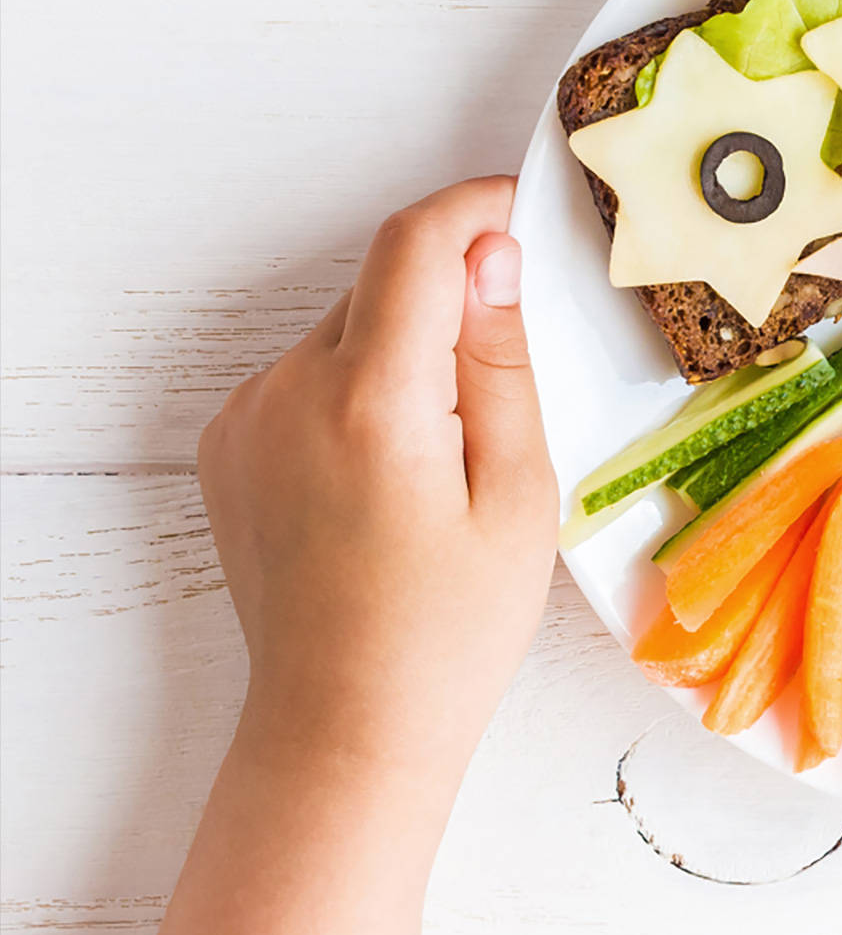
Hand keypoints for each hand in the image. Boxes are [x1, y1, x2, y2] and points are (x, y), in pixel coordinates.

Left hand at [160, 176, 556, 934]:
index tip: (520, 206)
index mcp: (370, 401)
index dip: (473, 206)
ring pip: (347, 330)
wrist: (344, 728)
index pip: (414, 245)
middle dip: (450, 296)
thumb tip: (490, 258)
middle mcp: (288, 393)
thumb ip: (500, 363)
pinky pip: (308, 375)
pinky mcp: (229, 447)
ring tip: (449, 450)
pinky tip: (394, 467)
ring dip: (405, 348)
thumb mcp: (516, 495)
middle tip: (509, 374)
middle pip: (381, 286)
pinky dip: (360, 387)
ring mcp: (246, 420)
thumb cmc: (447, 632)